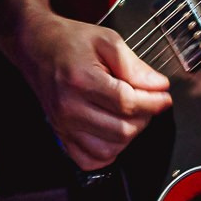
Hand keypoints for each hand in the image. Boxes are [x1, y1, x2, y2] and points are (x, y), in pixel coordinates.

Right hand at [11, 12, 172, 169]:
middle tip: (148, 102)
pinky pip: (91, 160)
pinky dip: (108, 152)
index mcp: (81, 80)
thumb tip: (158, 86)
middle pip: (122, 129)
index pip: (128, 103)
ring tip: (131, 115)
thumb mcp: (107, 41)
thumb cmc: (69, 41)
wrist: (36, 46)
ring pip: (110, 149)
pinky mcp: (60, 135)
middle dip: (144, 117)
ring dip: (129, 135)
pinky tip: (113, 133)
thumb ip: (134, 66)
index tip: (164, 97)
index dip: (153, 102)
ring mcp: (63, 125)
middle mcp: (69, 107)